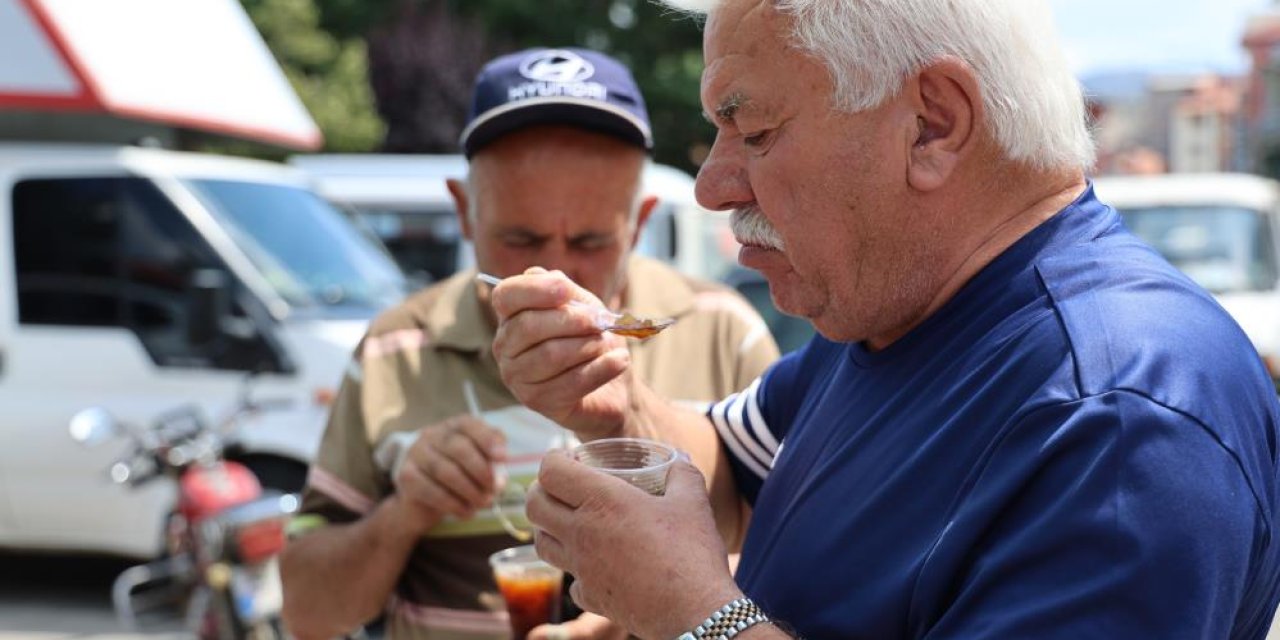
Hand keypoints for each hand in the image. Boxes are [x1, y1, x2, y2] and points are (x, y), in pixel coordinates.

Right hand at [391, 415, 506, 535]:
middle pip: (459, 448)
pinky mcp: (406, 476)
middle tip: (494, 490)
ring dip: (469, 490)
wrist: (423, 502)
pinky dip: (453, 504)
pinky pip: (431, 490)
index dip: (488, 440)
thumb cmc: (460, 477)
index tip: (503, 458)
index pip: (470, 425)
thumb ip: (492, 462)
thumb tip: (500, 473)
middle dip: (481, 471)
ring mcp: (416, 453)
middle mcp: (432, 434)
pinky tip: (466, 512)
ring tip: (483, 503)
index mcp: (454, 426)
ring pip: (446, 471)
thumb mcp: (479, 464)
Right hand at [491, 269, 632, 437]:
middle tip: (600, 322)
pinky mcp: (536, 401)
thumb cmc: (591, 339)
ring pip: (550, 354)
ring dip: (588, 345)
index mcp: (511, 316)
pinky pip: (571, 382)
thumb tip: (549, 278)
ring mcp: (516, 377)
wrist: (611, 383)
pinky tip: (620, 360)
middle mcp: (505, 347)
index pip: (506, 296)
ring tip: (607, 343)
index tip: (565, 289)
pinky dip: (602, 368)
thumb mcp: (584, 306)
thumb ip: (567, 291)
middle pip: (529, 326)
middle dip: (572, 320)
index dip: (534, 289)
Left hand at [526, 451, 742, 639]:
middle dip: (540, 491)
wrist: (694, 611)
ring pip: (541, 544)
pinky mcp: (591, 598)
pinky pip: (571, 582)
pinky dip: (577, 572)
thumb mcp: (693, 500)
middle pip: (533, 506)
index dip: (552, 459)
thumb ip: (682, 473)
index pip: (551, 472)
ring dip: (547, 529)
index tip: (566, 458)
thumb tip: (678, 461)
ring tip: (566, 522)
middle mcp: (581, 533)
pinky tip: (595, 566)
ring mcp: (582, 569)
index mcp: (601, 501)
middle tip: (558, 487)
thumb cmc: (691, 552)